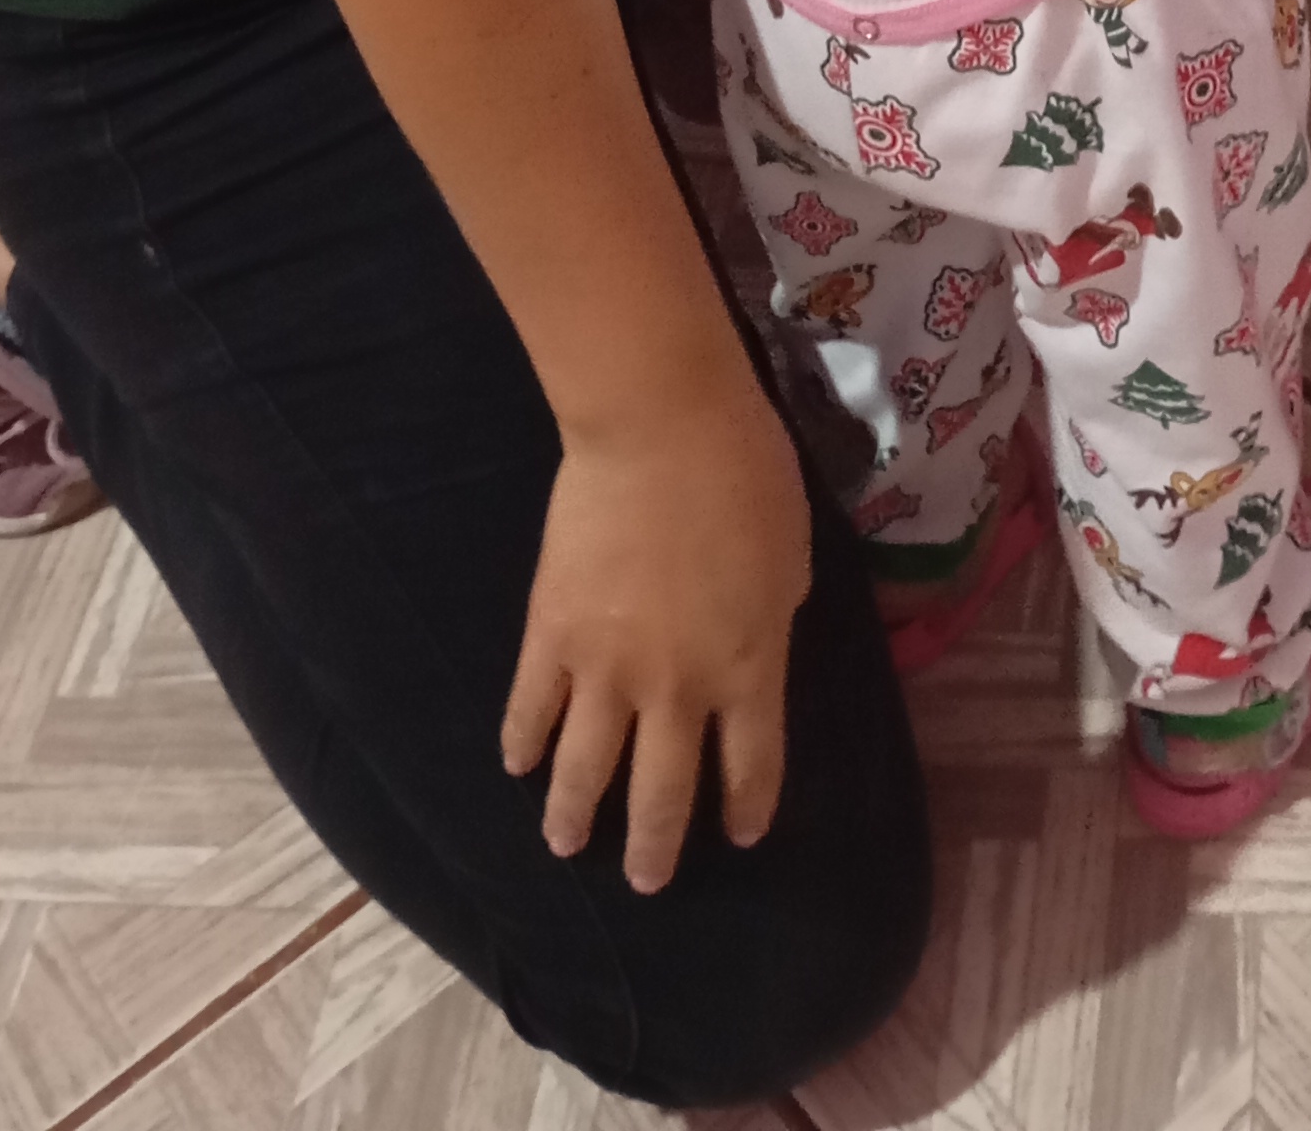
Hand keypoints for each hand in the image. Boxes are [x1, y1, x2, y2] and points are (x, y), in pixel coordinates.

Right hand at [502, 373, 810, 891]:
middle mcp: (676, 691)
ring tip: (567, 846)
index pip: (751, 767)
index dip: (746, 808)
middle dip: (656, 846)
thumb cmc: (748, 478)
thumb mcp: (791, 559)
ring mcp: (606, 670)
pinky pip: (530, 709)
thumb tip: (753, 655)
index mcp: (748, 671)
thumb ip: (771, 623)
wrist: (662, 429)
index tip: (741, 836)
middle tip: (647, 881)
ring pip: (587, 772)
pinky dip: (523, 744)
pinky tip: (518, 766)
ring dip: (576, 818)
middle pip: (664, 794)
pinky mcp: (550, 637)